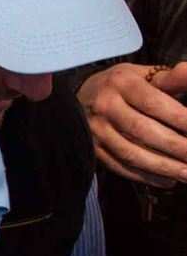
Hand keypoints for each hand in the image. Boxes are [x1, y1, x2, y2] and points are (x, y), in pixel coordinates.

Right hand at [77, 62, 186, 186]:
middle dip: (176, 147)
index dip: (180, 119)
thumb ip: (171, 78)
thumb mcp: (143, 75)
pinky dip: (144, 176)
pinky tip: (167, 180)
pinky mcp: (92, 148)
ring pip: (131, 152)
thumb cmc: (121, 86)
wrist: (79, 95)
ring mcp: (96, 130)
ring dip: (163, 166)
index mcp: (121, 84)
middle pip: (143, 131)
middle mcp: (105, 106)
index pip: (153, 104)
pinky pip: (119, 165)